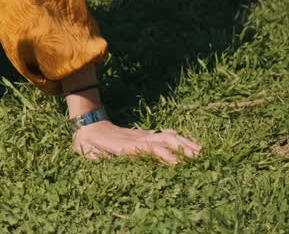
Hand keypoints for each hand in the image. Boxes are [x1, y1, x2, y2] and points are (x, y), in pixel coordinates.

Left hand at [73, 121, 202, 163]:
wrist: (88, 125)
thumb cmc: (88, 145)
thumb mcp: (91, 153)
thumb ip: (98, 158)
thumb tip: (102, 161)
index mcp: (126, 145)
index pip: (149, 149)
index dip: (163, 155)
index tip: (177, 163)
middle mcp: (138, 138)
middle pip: (163, 141)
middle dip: (181, 148)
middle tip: (198, 157)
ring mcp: (142, 135)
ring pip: (167, 137)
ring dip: (184, 143)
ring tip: (200, 151)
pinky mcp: (144, 135)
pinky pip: (164, 135)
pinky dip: (178, 138)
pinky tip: (190, 143)